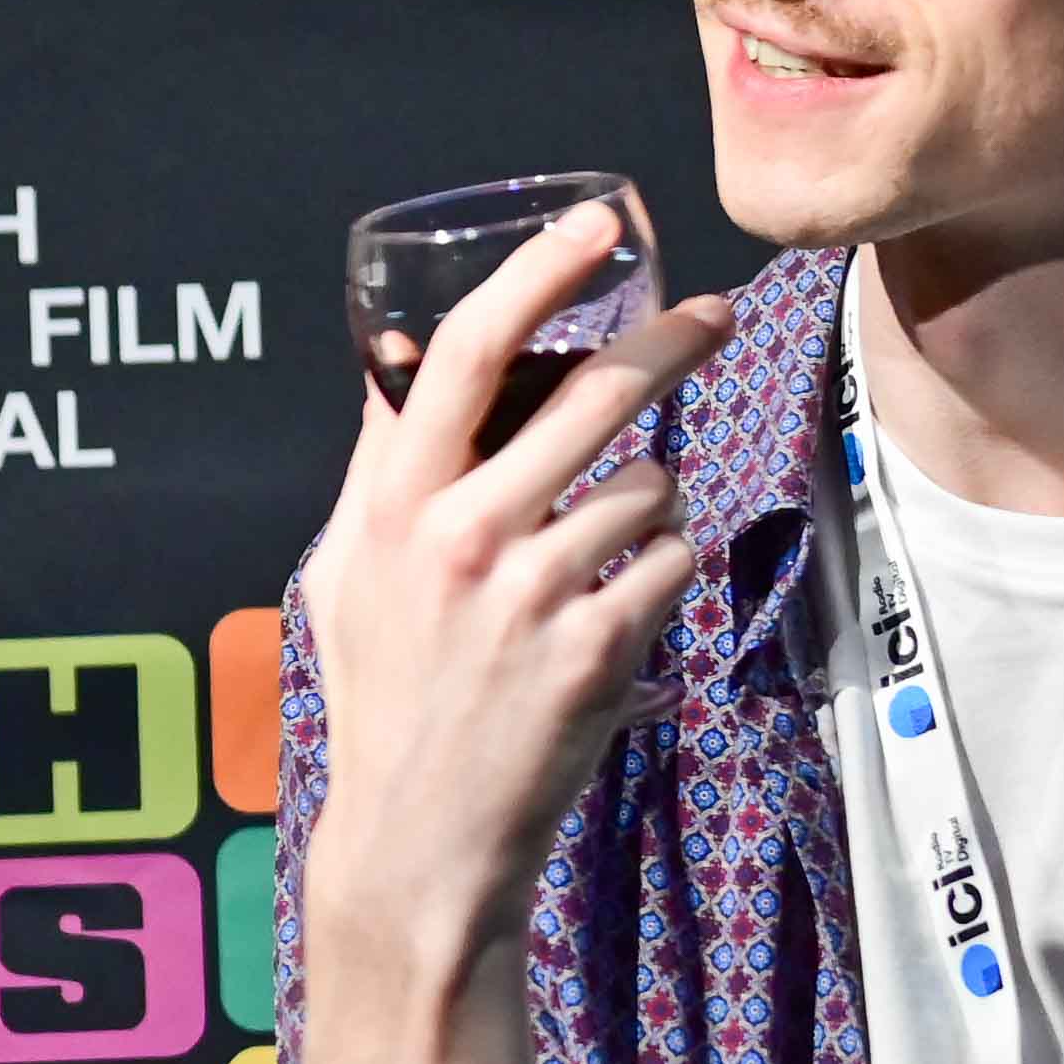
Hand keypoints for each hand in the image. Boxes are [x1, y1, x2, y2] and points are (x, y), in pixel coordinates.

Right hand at [304, 207, 734, 965]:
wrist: (422, 840)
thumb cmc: (385, 697)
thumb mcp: (348, 572)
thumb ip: (378, 467)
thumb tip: (396, 363)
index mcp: (395, 503)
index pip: (465, 352)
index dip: (537, 271)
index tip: (594, 224)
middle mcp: (462, 534)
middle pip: (594, 391)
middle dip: (672, 337)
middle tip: (715, 311)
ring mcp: (534, 591)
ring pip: (651, 485)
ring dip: (654, 504)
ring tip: (614, 553)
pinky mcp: (597, 647)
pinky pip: (671, 564)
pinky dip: (662, 576)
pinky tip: (625, 613)